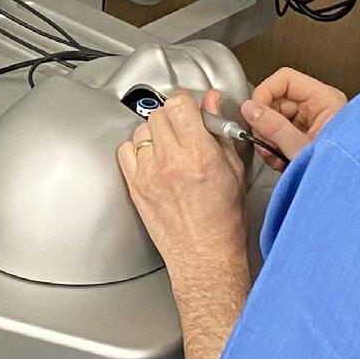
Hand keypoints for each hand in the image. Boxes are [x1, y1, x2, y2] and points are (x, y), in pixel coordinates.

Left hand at [116, 90, 248, 288]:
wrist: (205, 256)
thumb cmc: (223, 220)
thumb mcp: (233, 169)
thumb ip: (220, 131)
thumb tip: (212, 103)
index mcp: (200, 154)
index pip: (179, 104)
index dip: (186, 104)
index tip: (191, 111)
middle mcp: (171, 161)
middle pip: (158, 114)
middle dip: (172, 118)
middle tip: (183, 132)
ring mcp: (149, 174)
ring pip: (141, 130)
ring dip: (155, 134)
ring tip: (170, 149)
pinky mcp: (135, 186)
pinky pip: (125, 151)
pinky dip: (137, 151)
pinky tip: (152, 160)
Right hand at [241, 67, 346, 166]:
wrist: (351, 197)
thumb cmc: (339, 172)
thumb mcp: (300, 147)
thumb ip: (273, 126)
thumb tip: (251, 109)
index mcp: (325, 100)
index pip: (285, 79)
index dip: (265, 93)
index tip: (253, 112)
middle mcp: (319, 107)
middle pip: (277, 100)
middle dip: (265, 122)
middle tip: (263, 141)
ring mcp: (312, 122)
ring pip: (276, 118)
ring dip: (268, 138)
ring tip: (274, 154)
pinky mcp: (306, 136)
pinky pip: (281, 133)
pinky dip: (274, 146)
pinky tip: (279, 159)